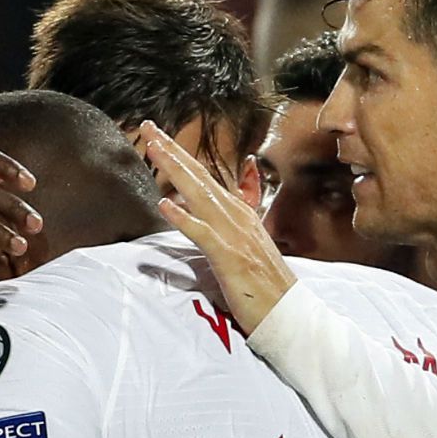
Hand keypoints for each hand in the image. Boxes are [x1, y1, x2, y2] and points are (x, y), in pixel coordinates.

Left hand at [134, 120, 295, 332]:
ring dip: (174, 170)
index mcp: (239, 211)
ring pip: (198, 194)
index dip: (181, 155)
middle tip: (148, 127)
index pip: (204, 176)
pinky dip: (184, 217)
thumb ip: (243, 211)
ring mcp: (233, 233)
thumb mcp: (251, 240)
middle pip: (199, 176)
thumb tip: (244, 179)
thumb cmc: (266, 282)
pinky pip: (202, 232)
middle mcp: (236, 215)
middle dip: (172, 150)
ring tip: (153, 149)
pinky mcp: (229, 255)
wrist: (288, 310)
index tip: (159, 136)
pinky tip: (165, 204)